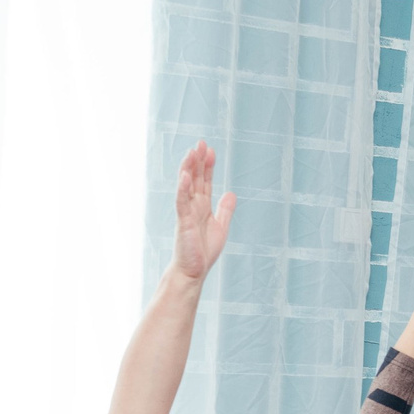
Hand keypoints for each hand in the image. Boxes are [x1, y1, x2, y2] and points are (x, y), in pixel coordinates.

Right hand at [168, 140, 234, 285]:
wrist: (193, 271)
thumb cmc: (203, 251)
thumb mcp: (221, 227)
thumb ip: (225, 210)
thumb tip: (231, 193)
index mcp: (202, 207)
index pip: (205, 181)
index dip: (208, 166)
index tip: (210, 150)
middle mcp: (193, 206)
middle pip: (196, 179)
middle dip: (198, 161)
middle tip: (201, 143)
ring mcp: (186, 212)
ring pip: (187, 186)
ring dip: (189, 169)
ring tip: (192, 152)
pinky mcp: (183, 221)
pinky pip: (182, 202)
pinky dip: (183, 188)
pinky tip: (185, 176)